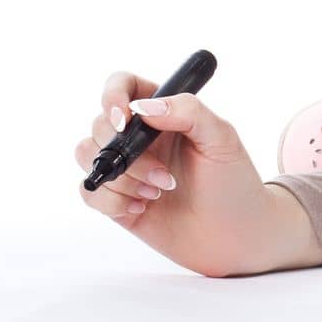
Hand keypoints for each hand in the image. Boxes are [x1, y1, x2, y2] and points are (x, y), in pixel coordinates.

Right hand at [74, 71, 287, 276]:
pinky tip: (143, 208)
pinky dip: (111, 200)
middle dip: (129, 153)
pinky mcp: (115, 199)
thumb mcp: (222, 139)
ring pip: (89, 156)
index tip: (124, 119)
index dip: (113, 95)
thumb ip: (189, 112)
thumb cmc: (233, 182)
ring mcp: (126, 168)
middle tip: (165, 175)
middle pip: (100, 124)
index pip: (124, 86)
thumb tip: (142, 107)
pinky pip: (89, 191)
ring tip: (159, 192)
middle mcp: (141, 137)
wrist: (233, 235)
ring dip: (122, 177)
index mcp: (166, 112)